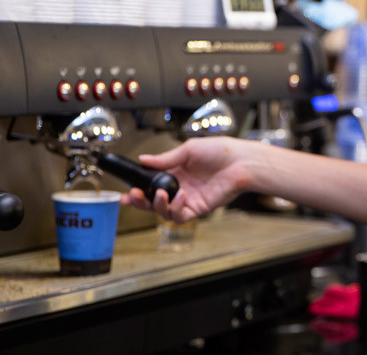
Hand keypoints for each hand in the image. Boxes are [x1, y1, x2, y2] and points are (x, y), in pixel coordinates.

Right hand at [120, 136, 253, 222]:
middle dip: (140, 202)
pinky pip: (180, 215)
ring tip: (159, 193)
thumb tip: (143, 160)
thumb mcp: (188, 150)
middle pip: (153, 202)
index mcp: (175, 172)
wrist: (240, 162)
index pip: (150, 184)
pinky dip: (176, 208)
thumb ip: (165, 159)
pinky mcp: (198, 208)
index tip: (126, 191)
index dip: (137, 190)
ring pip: (164, 211)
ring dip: (157, 205)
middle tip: (132, 196)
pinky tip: (181, 196)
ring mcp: (188, 199)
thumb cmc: (220, 152)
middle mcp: (179, 187)